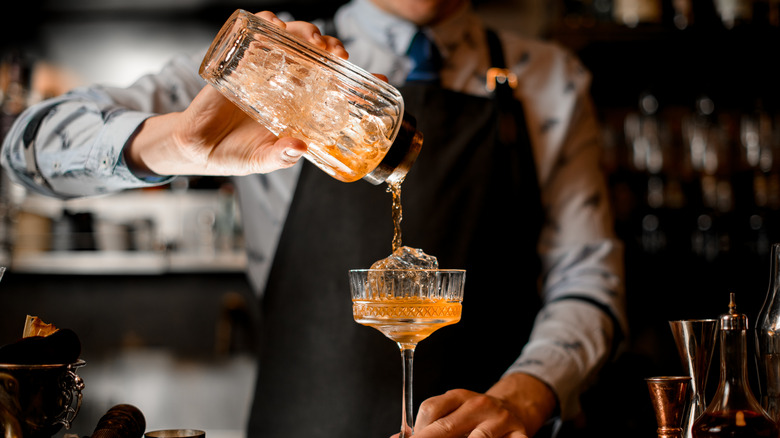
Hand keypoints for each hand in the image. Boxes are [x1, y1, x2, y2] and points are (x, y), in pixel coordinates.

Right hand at [124, 11, 348, 176]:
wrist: (198, 148)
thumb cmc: (236, 154)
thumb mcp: (263, 160)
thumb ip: (280, 156)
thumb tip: (299, 148)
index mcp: (301, 107)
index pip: (334, 86)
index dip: (356, 79)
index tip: (378, 76)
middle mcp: (287, 85)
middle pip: (317, 56)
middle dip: (332, 49)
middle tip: (338, 56)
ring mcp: (264, 71)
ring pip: (292, 40)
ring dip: (306, 33)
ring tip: (313, 41)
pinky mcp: (239, 62)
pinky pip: (255, 35)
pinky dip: (266, 24)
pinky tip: (275, 25)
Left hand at [392, 373, 556, 437]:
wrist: (516, 407)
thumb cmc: (477, 416)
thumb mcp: (454, 411)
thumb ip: (430, 424)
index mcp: (458, 396)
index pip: (430, 409)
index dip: (417, 430)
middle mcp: (478, 405)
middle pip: (446, 427)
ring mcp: (500, 420)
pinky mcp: (519, 434)